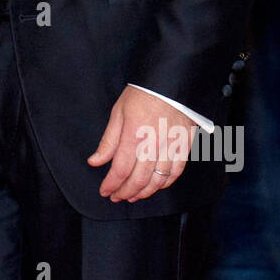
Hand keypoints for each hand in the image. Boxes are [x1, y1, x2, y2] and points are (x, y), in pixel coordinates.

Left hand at [88, 85, 195, 202]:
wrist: (171, 82)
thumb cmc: (142, 94)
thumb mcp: (118, 113)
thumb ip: (108, 141)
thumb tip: (95, 162)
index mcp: (133, 135)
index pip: (120, 170)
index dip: (111, 185)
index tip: (105, 191)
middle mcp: (153, 145)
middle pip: (138, 179)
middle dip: (125, 193)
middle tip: (116, 197)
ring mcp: (171, 146)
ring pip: (158, 180)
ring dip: (144, 192)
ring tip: (133, 196)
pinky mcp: (185, 146)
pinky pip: (176, 172)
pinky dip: (165, 183)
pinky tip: (156, 186)